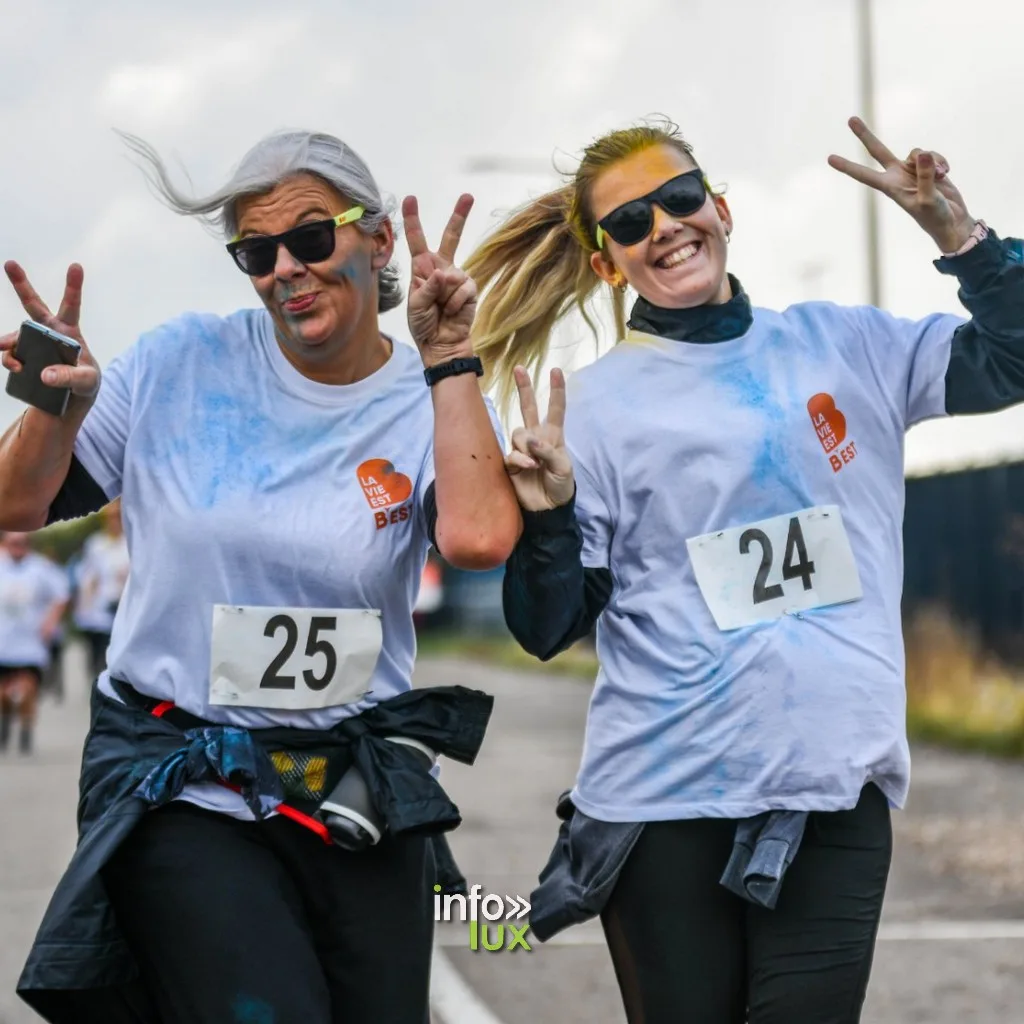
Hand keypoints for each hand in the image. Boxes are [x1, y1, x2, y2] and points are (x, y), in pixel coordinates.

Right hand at [2, 262, 99, 400]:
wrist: (73, 398)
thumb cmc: (86, 383)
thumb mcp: (86, 381)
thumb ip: (69, 377)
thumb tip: (45, 374)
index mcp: (69, 332)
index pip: (72, 306)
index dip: (73, 286)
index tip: (76, 266)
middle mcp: (49, 332)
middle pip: (34, 305)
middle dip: (21, 285)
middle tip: (10, 263)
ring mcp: (34, 343)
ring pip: (16, 334)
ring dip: (8, 341)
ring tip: (14, 360)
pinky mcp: (24, 356)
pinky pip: (11, 354)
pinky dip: (10, 360)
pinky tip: (16, 367)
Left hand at [403, 195, 476, 366]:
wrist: (441, 345)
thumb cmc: (424, 325)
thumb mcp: (416, 305)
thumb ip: (427, 287)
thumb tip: (443, 273)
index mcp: (423, 269)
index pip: (417, 240)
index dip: (413, 220)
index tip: (411, 199)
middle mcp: (442, 268)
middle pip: (451, 237)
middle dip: (460, 216)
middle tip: (468, 196)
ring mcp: (458, 278)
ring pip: (453, 275)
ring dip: (444, 297)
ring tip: (441, 310)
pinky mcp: (471, 289)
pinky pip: (463, 289)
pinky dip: (455, 303)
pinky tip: (452, 313)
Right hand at [505, 366, 573, 510]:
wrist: (548, 509)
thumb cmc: (561, 486)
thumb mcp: (563, 468)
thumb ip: (549, 451)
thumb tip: (531, 440)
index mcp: (553, 436)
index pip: (556, 409)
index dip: (556, 390)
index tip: (556, 371)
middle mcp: (536, 438)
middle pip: (528, 408)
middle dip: (524, 388)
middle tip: (519, 369)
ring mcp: (522, 449)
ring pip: (518, 433)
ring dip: (526, 445)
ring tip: (535, 463)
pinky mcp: (510, 463)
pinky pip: (511, 453)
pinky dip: (521, 459)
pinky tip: (529, 468)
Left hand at [828, 116, 975, 253]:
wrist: (951, 221)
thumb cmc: (934, 217)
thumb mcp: (928, 200)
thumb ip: (925, 176)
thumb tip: (923, 154)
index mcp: (890, 187)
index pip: (864, 174)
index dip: (847, 167)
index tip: (829, 159)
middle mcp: (897, 176)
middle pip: (878, 151)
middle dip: (865, 136)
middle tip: (850, 119)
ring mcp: (912, 170)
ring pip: (917, 152)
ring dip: (933, 162)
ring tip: (940, 177)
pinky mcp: (928, 167)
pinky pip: (933, 155)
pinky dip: (941, 162)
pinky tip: (945, 175)